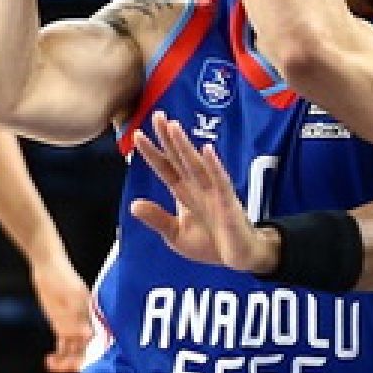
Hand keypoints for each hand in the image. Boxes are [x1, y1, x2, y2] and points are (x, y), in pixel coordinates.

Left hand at [30, 254, 92, 372]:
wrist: (48, 267)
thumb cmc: (62, 278)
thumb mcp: (71, 296)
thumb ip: (79, 315)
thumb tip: (87, 334)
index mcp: (93, 314)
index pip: (98, 339)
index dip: (93, 353)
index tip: (83, 364)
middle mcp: (85, 322)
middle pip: (86, 348)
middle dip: (77, 360)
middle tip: (65, 367)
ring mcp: (73, 324)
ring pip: (74, 349)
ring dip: (66, 359)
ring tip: (52, 365)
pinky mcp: (61, 326)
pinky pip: (63, 345)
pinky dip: (58, 355)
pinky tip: (49, 361)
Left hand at [128, 110, 274, 273]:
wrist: (240, 257)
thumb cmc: (211, 244)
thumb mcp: (176, 235)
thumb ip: (157, 219)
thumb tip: (133, 205)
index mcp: (184, 193)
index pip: (165, 168)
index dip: (152, 152)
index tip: (138, 135)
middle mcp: (198, 187)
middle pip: (180, 158)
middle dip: (168, 138)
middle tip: (157, 115)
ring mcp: (214, 192)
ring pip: (196, 164)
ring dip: (185, 146)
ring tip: (174, 127)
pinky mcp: (228, 202)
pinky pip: (220, 181)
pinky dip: (214, 166)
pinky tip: (207, 150)